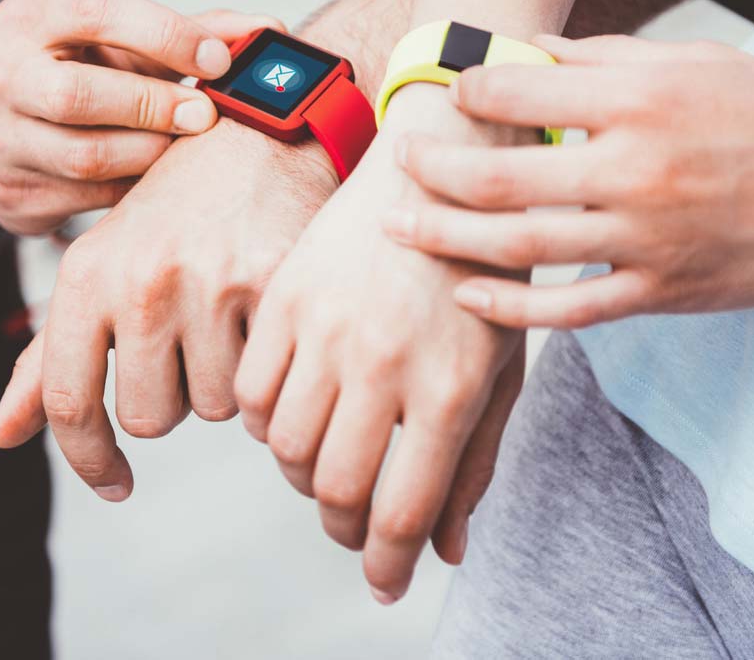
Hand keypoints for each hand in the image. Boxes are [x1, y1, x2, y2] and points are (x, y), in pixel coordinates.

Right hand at [0, 0, 278, 233]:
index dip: (165, 36)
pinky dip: (135, 192)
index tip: (217, 58)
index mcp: (26, 19)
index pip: (96, 14)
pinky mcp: (12, 197)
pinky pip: (89, 201)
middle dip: (153, 106)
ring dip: (149, 155)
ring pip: (86, 158)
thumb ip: (190, 32)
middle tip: (204, 116)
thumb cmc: (71, 72)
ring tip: (181, 149)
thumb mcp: (122, 41)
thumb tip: (264, 31)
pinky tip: (157, 180)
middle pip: (77, 96)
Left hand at [0, 118, 338, 498]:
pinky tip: (261, 317)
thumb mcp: (100, 268)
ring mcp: (206, 283)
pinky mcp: (270, 285)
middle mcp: (139, 281)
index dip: (88, 460)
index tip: (115, 483)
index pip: (69, 402)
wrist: (255, 132)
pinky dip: (262, 367)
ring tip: (227, 317)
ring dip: (221, 380)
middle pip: (148, 417)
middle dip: (171, 395)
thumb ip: (49, 357)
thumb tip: (0, 436)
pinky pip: (262, 380)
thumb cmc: (171, 211)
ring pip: (212, 405)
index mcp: (85, 276)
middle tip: (187, 341)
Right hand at [235, 83, 525, 603]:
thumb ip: (476, 462)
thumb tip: (445, 551)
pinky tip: (300, 411)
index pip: (401, 511)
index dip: (387, 564)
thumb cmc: (483, 276)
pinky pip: (251, 396)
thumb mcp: (502, 367)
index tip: (384, 581)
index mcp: (450, 386)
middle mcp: (382, 363)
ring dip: (306, 477)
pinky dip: (269, 423)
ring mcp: (326, 328)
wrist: (440, 173)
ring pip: (286, 451)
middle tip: (357, 527)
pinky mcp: (285, 299)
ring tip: (331, 464)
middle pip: (336, 492)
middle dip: (346, 529)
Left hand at [387, 34, 753, 327]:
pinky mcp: (661, 294)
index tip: (448, 90)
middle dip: (435, 168)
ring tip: (397, 228)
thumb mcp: (702, 62)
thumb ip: (608, 57)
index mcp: (647, 102)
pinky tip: (466, 294)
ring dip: (447, 238)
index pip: (524, 93)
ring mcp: (647, 242)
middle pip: (503, 177)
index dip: (470, 89)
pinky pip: (569, 311)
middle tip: (398, 161)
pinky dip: (512, 308)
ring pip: (521, 247)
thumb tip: (527, 51)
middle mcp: (639, 172)